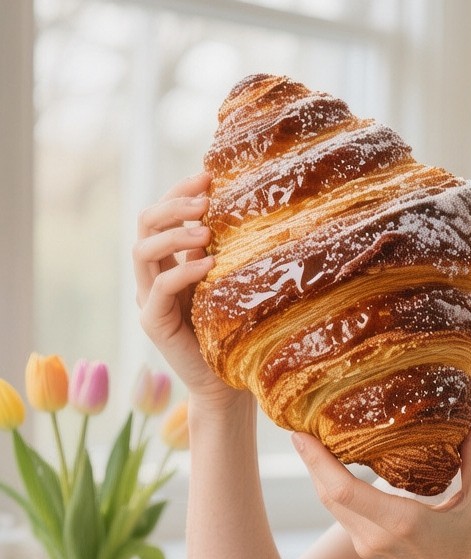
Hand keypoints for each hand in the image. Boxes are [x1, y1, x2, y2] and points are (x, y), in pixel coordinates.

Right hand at [133, 172, 245, 406]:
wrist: (226, 383)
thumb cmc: (234, 331)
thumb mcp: (230, 283)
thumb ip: (225, 252)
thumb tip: (240, 209)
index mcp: (168, 263)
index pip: (161, 215)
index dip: (179, 192)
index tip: (207, 176)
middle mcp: (152, 277)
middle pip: (145, 224)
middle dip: (173, 205)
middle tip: (205, 201)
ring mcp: (148, 299)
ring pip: (142, 251)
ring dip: (174, 234)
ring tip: (206, 229)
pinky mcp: (153, 323)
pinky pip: (159, 288)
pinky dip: (183, 270)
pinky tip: (208, 263)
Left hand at [291, 418, 470, 558]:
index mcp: (402, 523)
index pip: (345, 492)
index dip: (318, 462)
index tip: (302, 436)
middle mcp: (377, 536)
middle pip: (327, 495)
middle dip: (310, 461)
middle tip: (301, 427)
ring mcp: (367, 545)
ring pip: (330, 505)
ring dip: (318, 474)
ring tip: (312, 441)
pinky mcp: (366, 548)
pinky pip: (342, 513)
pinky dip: (333, 488)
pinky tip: (332, 467)